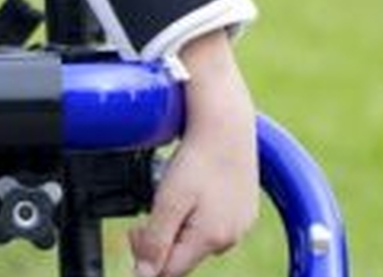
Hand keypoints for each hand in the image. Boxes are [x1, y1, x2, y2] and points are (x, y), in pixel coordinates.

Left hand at [131, 31, 258, 276]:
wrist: (226, 120)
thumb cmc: (197, 156)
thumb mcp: (168, 200)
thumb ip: (156, 241)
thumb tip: (144, 275)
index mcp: (212, 238)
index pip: (171, 271)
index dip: (146, 256)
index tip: (136, 229)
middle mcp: (232, 236)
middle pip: (186, 255)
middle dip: (165, 238)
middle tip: (154, 205)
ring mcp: (243, 222)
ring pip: (200, 238)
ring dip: (182, 224)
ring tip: (176, 192)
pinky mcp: (246, 208)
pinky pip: (216, 223)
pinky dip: (200, 213)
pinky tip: (196, 188)